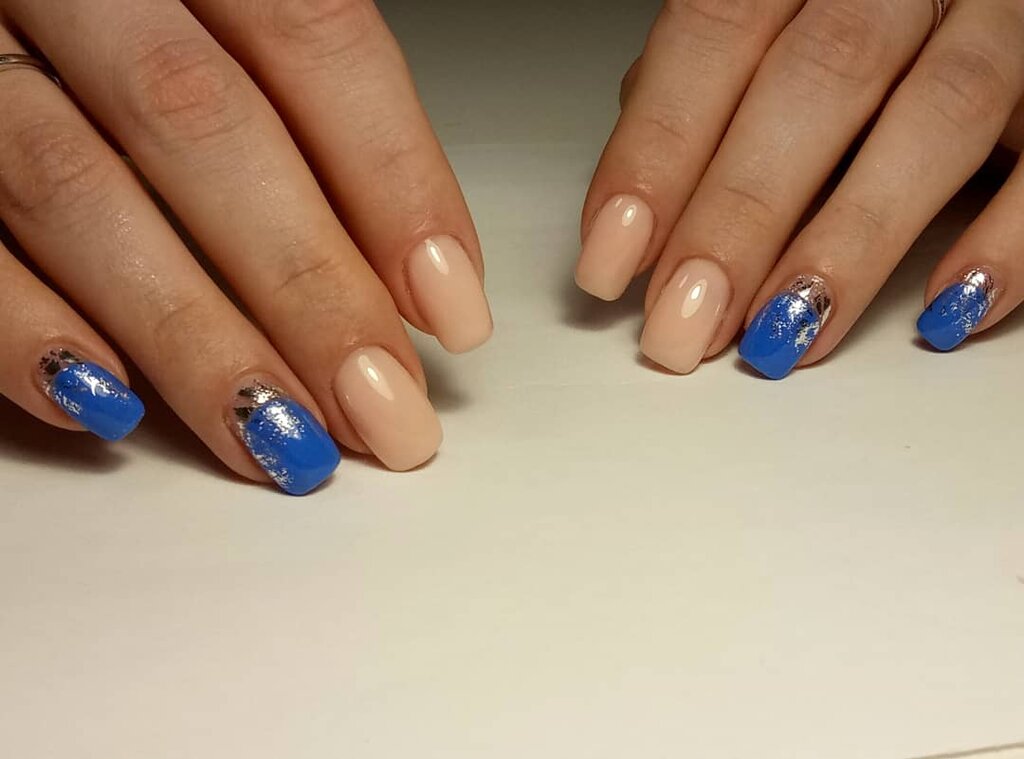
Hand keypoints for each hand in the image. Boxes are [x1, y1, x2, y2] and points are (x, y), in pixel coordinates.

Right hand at [0, 0, 492, 493]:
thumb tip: (410, 269)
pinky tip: (107, 404)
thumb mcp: (221, 23)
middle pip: (205, 127)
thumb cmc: (123, 23)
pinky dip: (23, 330)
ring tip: (277, 437)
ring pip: (77, 190)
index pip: (314, 37)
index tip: (453, 308)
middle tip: (381, 407)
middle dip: (308, 286)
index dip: (396, 178)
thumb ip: (304, 117)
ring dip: (190, 334)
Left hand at [576, 0, 1023, 377]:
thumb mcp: (766, 32)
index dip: (658, 151)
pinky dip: (1006, 241)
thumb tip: (636, 195)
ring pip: (937, 115)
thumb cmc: (854, 23)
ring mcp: (1002, 17)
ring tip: (783, 335)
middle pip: (817, 81)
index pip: (714, 36)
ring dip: (851, 239)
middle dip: (740, 215)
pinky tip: (941, 311)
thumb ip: (703, 93)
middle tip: (685, 322)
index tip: (612, 259)